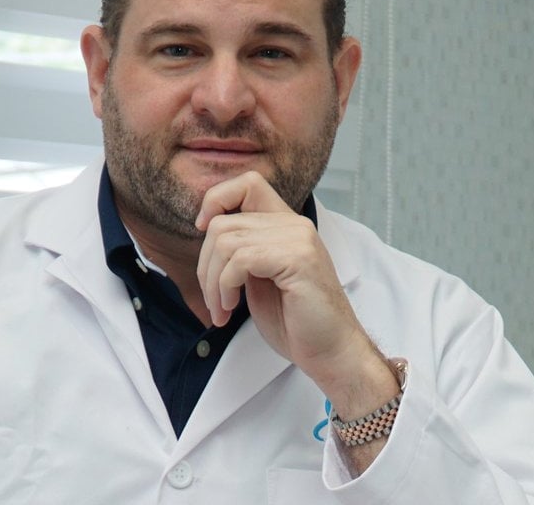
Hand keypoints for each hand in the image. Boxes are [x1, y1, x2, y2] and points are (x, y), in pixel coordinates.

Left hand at [193, 171, 376, 380]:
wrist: (330, 351)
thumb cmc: (296, 321)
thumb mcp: (259, 278)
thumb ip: (242, 252)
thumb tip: (207, 232)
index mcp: (286, 224)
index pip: (247, 182)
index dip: (216, 199)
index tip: (203, 231)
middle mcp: (294, 224)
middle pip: (223, 222)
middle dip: (205, 265)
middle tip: (214, 299)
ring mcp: (298, 239)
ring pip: (226, 241)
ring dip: (213, 282)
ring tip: (222, 309)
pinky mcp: (298, 259)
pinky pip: (240, 260)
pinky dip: (225, 287)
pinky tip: (232, 309)